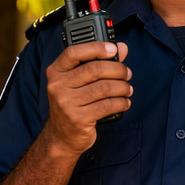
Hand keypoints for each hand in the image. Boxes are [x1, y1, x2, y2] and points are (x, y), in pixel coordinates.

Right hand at [45, 41, 131, 155]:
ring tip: (127, 89)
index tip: (113, 49)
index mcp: (56, 72)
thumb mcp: (79, 81)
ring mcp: (66, 103)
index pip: (74, 53)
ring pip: (104, 88)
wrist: (62, 136)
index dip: (96, 48)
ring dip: (122, 87)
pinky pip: (107, 106)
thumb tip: (121, 48)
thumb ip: (98, 62)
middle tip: (127, 73)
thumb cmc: (73, 104)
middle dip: (117, 70)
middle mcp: (58, 86)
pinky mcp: (78, 119)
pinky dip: (121, 103)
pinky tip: (124, 103)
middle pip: (94, 69)